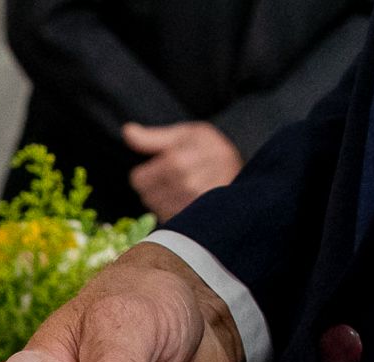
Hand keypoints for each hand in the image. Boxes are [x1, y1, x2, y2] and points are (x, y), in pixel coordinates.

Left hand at [123, 121, 242, 220]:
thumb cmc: (210, 146)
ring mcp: (192, 204)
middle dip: (154, 186)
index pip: (138, 179)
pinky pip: (169, 219)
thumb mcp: (185, 133)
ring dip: (163, 199)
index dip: (145, 172)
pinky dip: (173, 211)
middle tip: (174, 176)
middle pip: (146, 195)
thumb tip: (127, 131)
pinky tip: (187, 199)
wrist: (246, 165)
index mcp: (177, 161)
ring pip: (156, 208)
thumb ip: (153, 137)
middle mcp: (184, 185)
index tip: (159, 167)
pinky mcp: (197, 219)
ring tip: (182, 187)